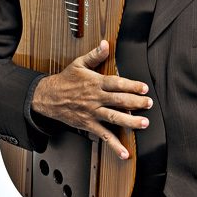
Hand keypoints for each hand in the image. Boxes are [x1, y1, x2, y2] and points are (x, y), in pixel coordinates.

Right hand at [31, 40, 151, 157]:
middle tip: (149, 104)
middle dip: (136, 103)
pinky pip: (104, 136)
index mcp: (95, 82)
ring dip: (130, 122)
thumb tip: (105, 44)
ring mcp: (93, 113)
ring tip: (144, 124)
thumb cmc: (65, 80)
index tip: (144, 88)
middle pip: (118, 101)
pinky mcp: (89, 125)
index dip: (131, 85)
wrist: (47, 98)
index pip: (116, 84)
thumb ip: (95, 55)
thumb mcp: (79, 64)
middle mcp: (95, 98)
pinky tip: (125, 152)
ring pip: (114, 118)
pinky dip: (115, 145)